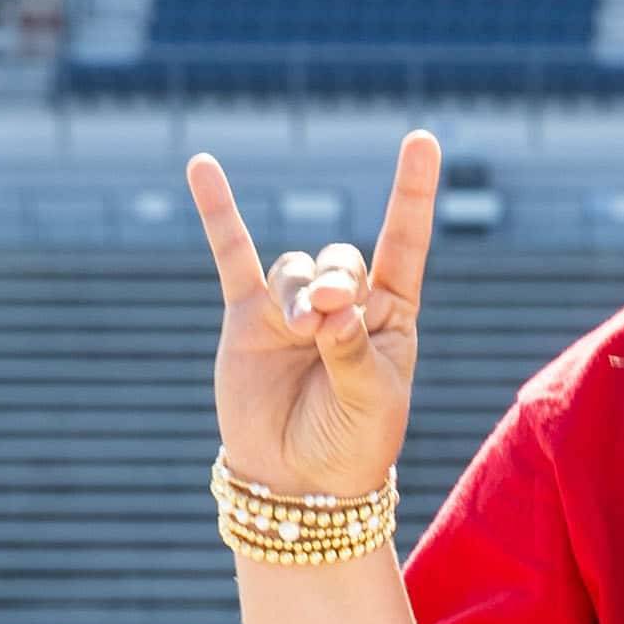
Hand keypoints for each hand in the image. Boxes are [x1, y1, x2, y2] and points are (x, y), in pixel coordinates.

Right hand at [187, 131, 441, 501]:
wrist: (297, 485)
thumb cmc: (352, 445)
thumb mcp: (372, 403)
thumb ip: (353, 352)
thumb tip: (330, 311)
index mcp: (391, 315)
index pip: (404, 242)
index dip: (412, 192)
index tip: (421, 138)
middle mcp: (344, 303)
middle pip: (342, 259)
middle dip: (337, 281)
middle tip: (329, 317)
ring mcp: (292, 308)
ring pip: (295, 268)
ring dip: (298, 293)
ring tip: (300, 331)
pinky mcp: (247, 318)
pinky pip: (232, 255)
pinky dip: (218, 212)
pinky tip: (203, 168)